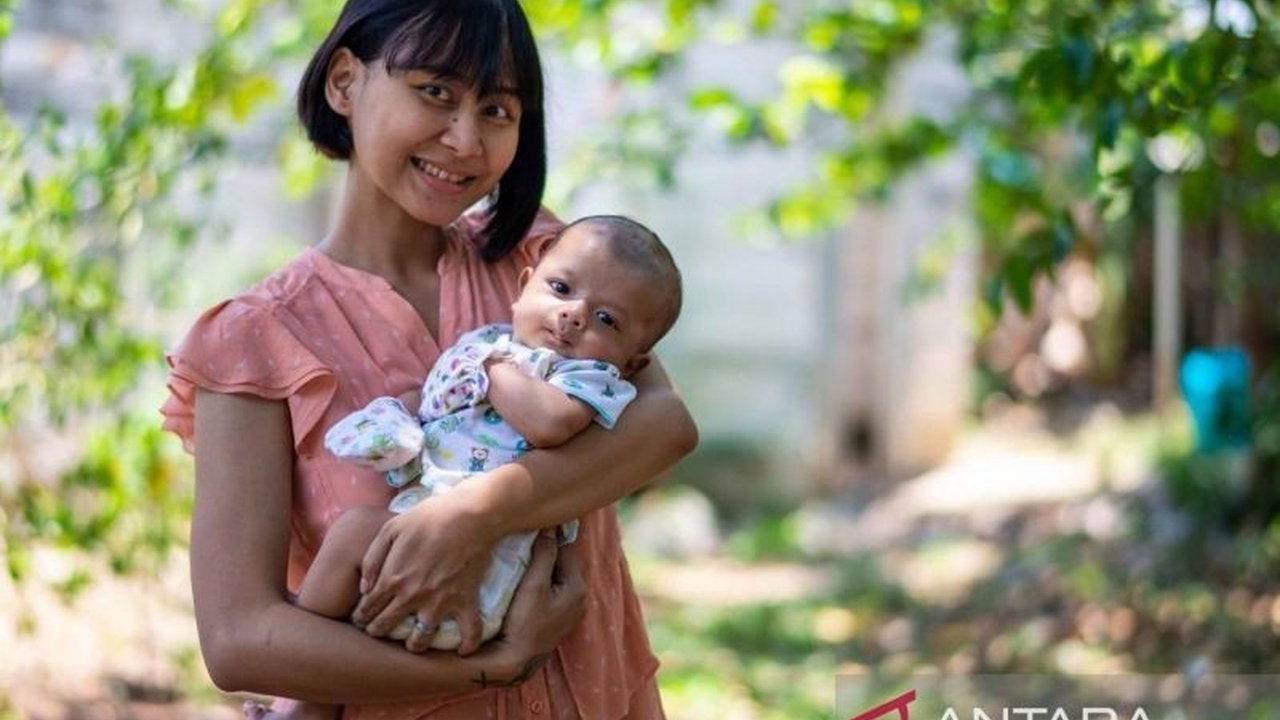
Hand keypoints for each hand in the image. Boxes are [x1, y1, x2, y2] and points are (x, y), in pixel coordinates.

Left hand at [353, 489, 494, 653]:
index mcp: (392, 578)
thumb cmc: (429, 517)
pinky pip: (468, 631)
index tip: (361, 619)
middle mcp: (413, 597)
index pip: (369, 607)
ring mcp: (440, 603)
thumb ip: (372, 559)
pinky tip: (462, 652)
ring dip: (413, 645)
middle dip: (377, 631)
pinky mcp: (465, 601)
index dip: (361, 615)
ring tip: (412, 645)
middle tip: (377, 631)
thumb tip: (362, 588)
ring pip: (421, 639)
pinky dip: (468, 645)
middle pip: (387, 625)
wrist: (469, 515)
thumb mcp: (391, 529)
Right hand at [477, 530, 586, 686]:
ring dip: (545, 566)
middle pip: (564, 562)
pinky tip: (528, 580)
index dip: (551, 536)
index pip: (567, 549)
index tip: (535, 525)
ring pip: (558, 576)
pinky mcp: (559, 618)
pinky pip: (554, 590)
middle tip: (527, 539)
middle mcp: (580, 598)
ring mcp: (571, 610)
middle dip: (548, 551)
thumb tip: (550, 528)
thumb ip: (544, 554)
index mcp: (578, 587)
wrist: (516, 659)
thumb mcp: (534, 584)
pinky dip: (544, 581)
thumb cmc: (524, 621)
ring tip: (525, 557)